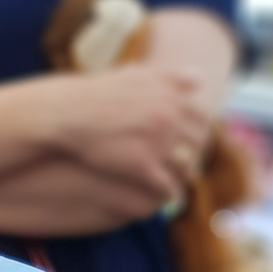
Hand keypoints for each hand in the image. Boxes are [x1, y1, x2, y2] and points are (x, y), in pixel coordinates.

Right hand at [48, 64, 210, 204]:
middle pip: (197, 143)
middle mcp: (169, 118)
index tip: (193, 140)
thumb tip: (200, 79)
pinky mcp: (142, 166)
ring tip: (181, 181)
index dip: (200, 131)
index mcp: (171, 96)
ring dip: (185, 175)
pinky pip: (166, 185)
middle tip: (190, 164)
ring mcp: (157, 142)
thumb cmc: (100, 93)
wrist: (70, 112)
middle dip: (195, 154)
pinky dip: (170, 193)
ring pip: (185, 165)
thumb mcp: (139, 74)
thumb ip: (171, 77)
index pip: (202, 118)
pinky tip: (167, 197)